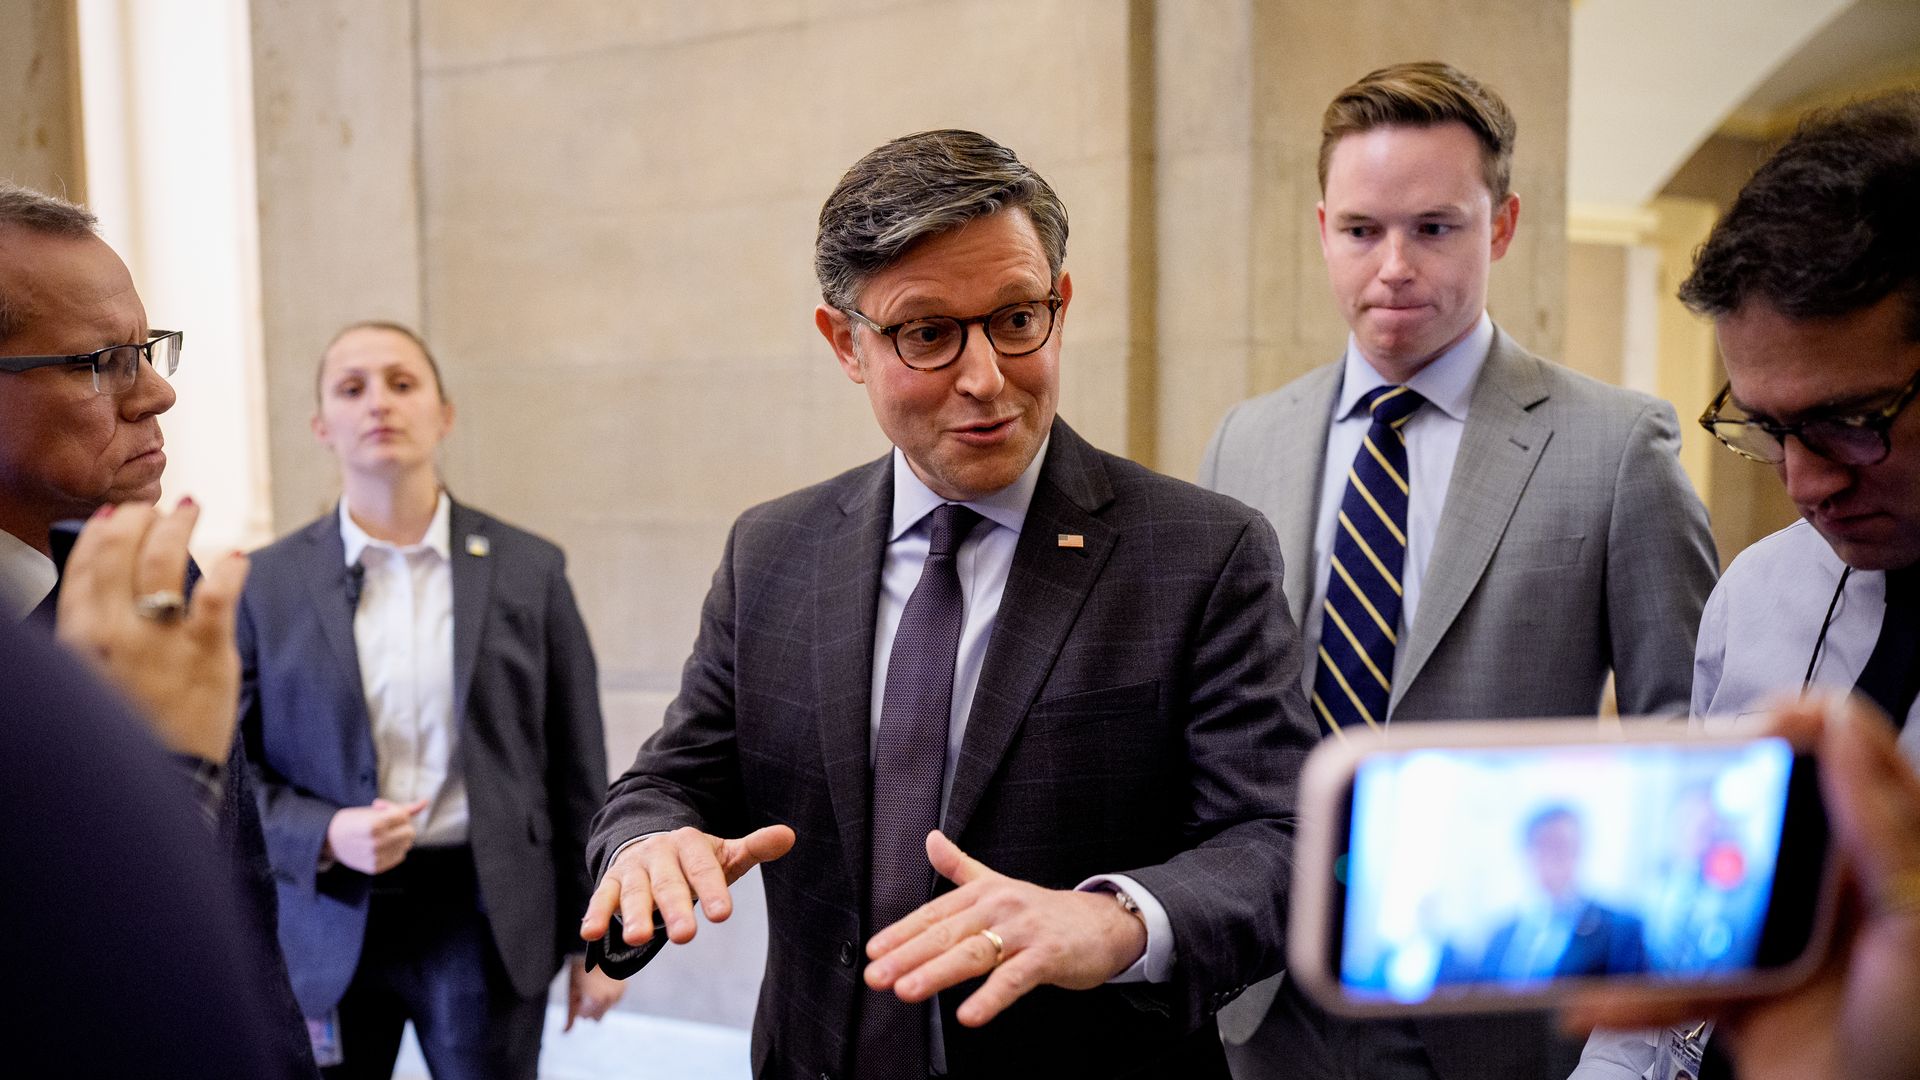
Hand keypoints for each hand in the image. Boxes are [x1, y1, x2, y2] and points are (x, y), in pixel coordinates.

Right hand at [54, 499, 249, 762]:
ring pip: (165, 560)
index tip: (114, 514)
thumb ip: (99, 632)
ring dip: (178, 526)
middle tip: (155, 506)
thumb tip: (111, 586)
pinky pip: (217, 595)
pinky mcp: (207, 652)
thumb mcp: (93, 680)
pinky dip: (228, 569)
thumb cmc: (133, 729)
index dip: (100, 532)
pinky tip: (236, 555)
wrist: (166, 780)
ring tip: (190, 509)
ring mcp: (161, 641)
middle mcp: (115, 633)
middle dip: (138, 518)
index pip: (84, 567)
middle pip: (122, 552)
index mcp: (81, 639)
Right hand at [324, 797, 428, 874]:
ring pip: (406, 845)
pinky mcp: (376, 868)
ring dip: (399, 836)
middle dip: (400, 824)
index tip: (380, 807)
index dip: (393, 809)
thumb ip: (402, 808)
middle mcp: (377, 843)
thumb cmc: (351, 821)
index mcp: (374, 825)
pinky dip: (395, 848)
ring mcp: (376, 857)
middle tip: (384, 820)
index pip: (402, 816)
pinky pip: (399, 856)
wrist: (329, 840)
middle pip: (409, 832)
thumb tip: (425, 802)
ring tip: (382, 832)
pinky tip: (381, 843)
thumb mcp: (373, 810)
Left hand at [564, 954, 626, 1031]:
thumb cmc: (579, 971)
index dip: (579, 1007)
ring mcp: (619, 993)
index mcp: (596, 1001)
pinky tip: (603, 984)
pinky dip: (608, 996)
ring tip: (594, 985)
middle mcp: (610, 999)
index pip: (586, 1017)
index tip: (577, 993)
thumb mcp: (571, 993)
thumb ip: (570, 1015)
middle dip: (589, 1009)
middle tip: (585, 990)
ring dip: (599, 1003)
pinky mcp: (624, 988)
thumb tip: (564, 1032)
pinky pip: (613, 1000)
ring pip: (606, 1009)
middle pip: (597, 1017)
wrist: (595, 951)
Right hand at [580, 824, 795, 947]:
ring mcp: (632, 869)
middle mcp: (658, 853)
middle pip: (668, 883)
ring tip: (639, 939)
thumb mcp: (723, 854)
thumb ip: (754, 848)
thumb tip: (790, 835)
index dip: (713, 889)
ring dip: (634, 915)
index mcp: (689, 843)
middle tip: (687, 936)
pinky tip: (590, 934)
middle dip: (676, 908)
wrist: (648, 843)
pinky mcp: (610, 882)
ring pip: (633, 892)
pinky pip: (601, 898)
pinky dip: (595, 915)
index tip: (723, 914)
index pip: (703, 868)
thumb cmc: (694, 860)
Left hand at [864, 831, 1147, 1027]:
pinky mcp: (1047, 956)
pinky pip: (1014, 979)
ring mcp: (1023, 930)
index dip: (900, 933)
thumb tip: (931, 839)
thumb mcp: (999, 884)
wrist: (1102, 923)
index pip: (934, 915)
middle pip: (946, 934)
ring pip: (973, 954)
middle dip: (907, 956)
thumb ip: (960, 866)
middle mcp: (999, 907)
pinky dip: (991, 998)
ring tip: (907, 991)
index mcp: (983, 892)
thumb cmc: (1043, 911)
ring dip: (937, 973)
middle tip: (877, 976)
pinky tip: (969, 1015)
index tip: (873, 952)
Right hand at [1566, 692, 1919, 1079]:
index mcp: (1885, 863)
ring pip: (1695, 901)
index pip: (1852, 765)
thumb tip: (1845, 735)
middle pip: (1752, 820)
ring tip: (1605, 901)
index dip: (1809, 729)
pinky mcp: (1736, 995)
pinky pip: (1670, 978)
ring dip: (1643, 915)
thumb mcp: (1912, 929)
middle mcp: (1832, 893)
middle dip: (1695, 809)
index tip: (1759, 722)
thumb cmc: (1913, 1050)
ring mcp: (1778, 942)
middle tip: (1660, 785)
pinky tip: (1603, 996)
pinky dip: (1630, 991)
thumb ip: (1882, 829)